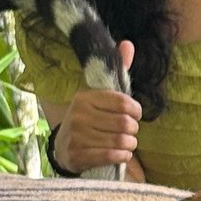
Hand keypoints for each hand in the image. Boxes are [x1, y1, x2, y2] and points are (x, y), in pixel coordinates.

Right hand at [54, 40, 140, 172]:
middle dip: (133, 130)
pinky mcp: (78, 155)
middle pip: (125, 123)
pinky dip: (123, 156)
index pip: (123, 102)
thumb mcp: (101, 96)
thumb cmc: (90, 119)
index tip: (136, 115)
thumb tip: (128, 43)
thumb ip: (117, 71)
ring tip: (127, 144)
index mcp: (85, 97)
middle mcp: (79, 114)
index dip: (136, 111)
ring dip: (130, 145)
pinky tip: (122, 154)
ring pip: (121, 141)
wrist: (64, 149)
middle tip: (130, 132)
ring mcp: (76, 136)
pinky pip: (112, 156)